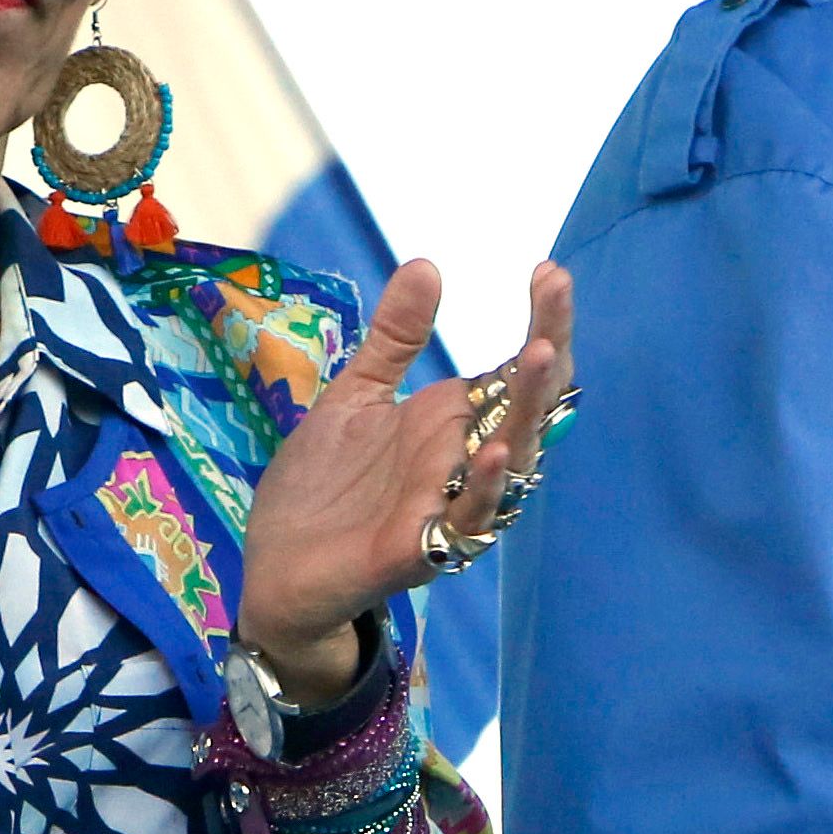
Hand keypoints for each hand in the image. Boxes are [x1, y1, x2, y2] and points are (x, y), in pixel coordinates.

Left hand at [237, 259, 575, 700]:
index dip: (541, 322)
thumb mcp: (356, 396)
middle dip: (549, 348)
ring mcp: (450, 503)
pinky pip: (469, 517)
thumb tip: (427, 264)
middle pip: (529, 404)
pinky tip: (495, 449)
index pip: (516, 369)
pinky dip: (486, 485)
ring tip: (542, 354)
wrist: (276, 570)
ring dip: (530, 408)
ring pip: (514, 458)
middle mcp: (465, 460)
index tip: (548, 271)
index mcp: (454, 422)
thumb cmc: (323, 487)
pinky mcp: (423, 547)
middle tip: (556, 292)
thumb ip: (394, 339)